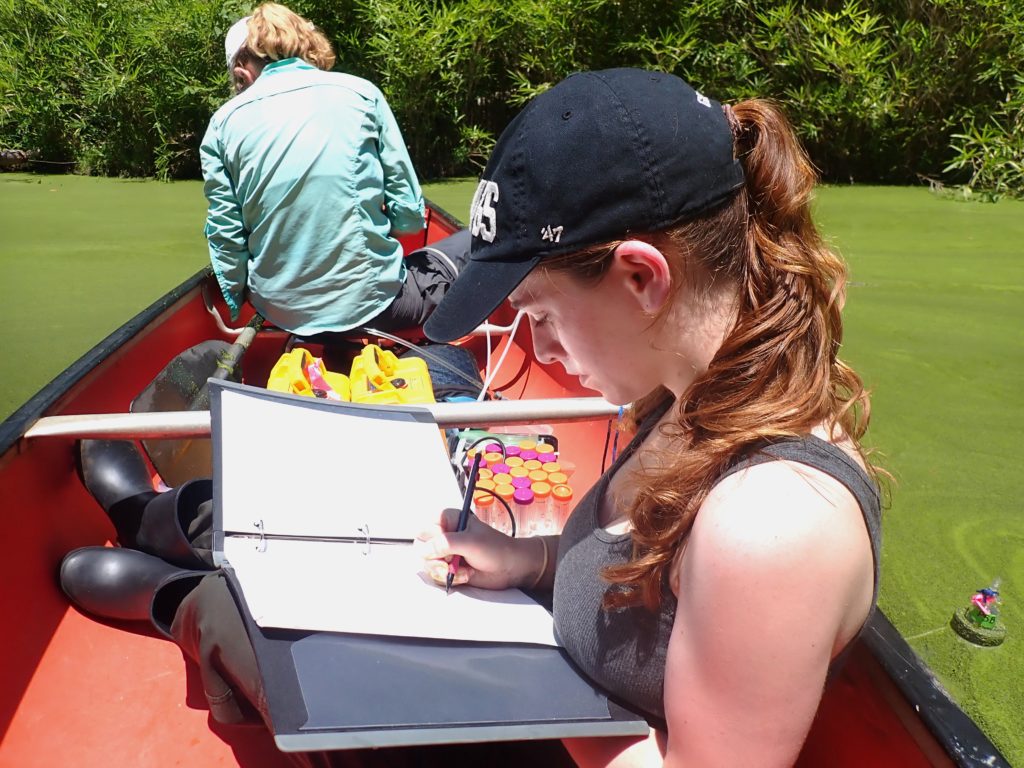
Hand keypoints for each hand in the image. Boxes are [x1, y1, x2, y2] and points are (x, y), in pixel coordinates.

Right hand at [416, 508, 530, 589]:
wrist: (511, 567)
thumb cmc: (496, 548)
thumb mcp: (471, 542)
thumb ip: (446, 543)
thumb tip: (424, 550)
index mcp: (449, 520)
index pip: (425, 529)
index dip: (432, 541)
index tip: (445, 549)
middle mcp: (444, 535)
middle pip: (421, 548)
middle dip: (434, 560)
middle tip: (448, 564)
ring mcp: (446, 553)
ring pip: (428, 564)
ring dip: (443, 571)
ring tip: (463, 570)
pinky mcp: (449, 568)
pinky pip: (437, 576)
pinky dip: (450, 579)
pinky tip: (466, 575)